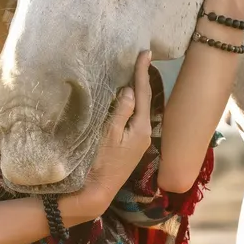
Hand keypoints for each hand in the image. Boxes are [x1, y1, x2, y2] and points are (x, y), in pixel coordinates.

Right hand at [63, 50, 154, 222]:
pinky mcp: (132, 145)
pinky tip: (128, 99)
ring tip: (135, 74)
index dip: (142, 72)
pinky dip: (133, 104)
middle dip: (142, 79)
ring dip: (138, 91)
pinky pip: (135, 117)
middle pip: (145, 100)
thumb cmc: (101, 163)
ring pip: (140, 109)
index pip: (142, 93)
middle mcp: (144, 133)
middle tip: (141, 58)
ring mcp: (139, 140)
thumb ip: (121, 111)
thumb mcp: (109, 135)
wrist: (98, 191)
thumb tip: (129, 90)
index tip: (145, 52)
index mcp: (140, 128)